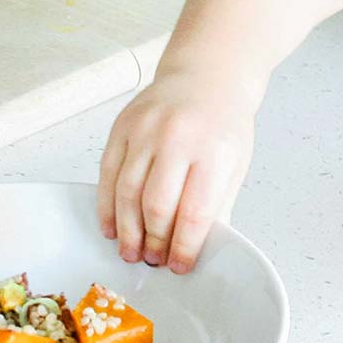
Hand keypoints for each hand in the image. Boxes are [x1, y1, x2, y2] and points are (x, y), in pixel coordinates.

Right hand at [97, 70, 255, 272]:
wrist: (207, 77)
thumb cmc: (222, 123)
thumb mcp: (235, 165)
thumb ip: (217, 207)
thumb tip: (198, 249)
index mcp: (214, 152)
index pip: (195, 212)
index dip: (184, 247)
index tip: (179, 266)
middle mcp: (178, 138)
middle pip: (157, 205)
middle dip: (153, 242)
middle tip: (153, 260)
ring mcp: (146, 129)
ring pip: (127, 193)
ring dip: (127, 230)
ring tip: (132, 252)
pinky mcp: (123, 126)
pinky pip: (108, 174)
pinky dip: (107, 206)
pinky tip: (112, 226)